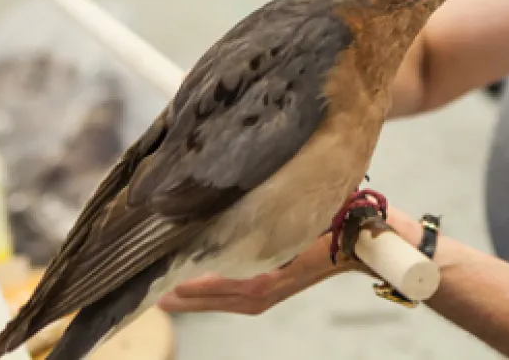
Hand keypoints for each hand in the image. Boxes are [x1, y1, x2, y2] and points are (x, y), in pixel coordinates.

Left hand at [157, 233, 369, 315]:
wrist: (361, 246)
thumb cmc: (333, 227)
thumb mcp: (297, 220)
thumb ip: (266, 218)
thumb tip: (231, 207)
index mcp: (263, 278)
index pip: (211, 283)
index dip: (182, 282)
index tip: (157, 276)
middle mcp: (259, 290)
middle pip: (207, 298)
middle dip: (178, 294)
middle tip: (146, 287)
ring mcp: (265, 294)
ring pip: (217, 302)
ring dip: (191, 299)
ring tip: (164, 293)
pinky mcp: (270, 291)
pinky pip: (231, 299)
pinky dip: (210, 296)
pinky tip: (197, 289)